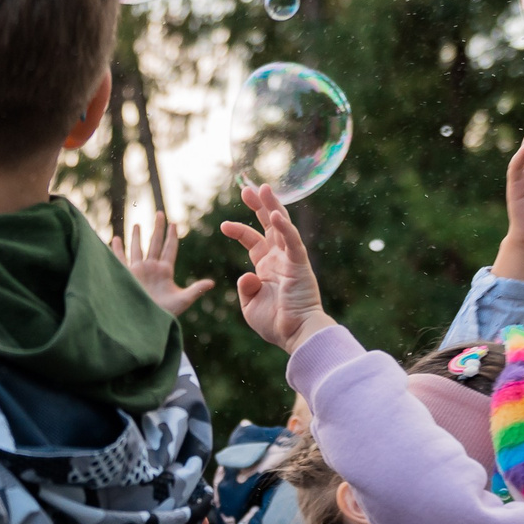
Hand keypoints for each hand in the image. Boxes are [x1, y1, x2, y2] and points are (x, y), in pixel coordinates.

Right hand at [115, 213, 213, 316]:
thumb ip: (195, 290)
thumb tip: (212, 283)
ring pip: (137, 248)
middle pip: (155, 243)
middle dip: (157, 228)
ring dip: (137, 236)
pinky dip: (118, 249)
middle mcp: (151, 268)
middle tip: (160, 213)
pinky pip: (121, 259)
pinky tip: (116, 239)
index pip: (170, 248)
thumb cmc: (165, 314)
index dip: (172, 236)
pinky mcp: (127, 276)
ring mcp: (138, 271)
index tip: (174, 224)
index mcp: (165, 271)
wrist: (146, 324)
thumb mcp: (183, 300)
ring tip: (137, 223)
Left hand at [220, 184, 336, 353]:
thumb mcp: (250, 306)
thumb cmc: (275, 323)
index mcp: (266, 266)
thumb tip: (245, 275)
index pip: (252, 240)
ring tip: (263, 188)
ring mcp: (290, 259)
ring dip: (273, 206)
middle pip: (268, 224)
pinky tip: (276, 214)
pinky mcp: (300, 265)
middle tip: (246, 188)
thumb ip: (245, 288)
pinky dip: (285, 228)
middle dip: (257, 205)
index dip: (238, 229)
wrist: (296, 335)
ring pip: (282, 226)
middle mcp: (279, 258)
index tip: (223, 225)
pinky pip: (293, 243)